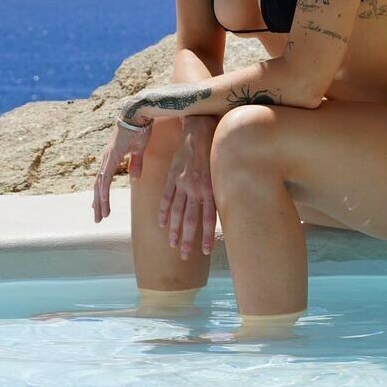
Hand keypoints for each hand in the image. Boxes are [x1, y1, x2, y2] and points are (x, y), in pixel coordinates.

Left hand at [92, 112, 152, 223]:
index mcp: (113, 157)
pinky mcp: (112, 155)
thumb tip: (134, 177)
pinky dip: (104, 191)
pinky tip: (103, 201)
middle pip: (99, 185)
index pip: (104, 180)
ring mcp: (108, 157)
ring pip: (100, 184)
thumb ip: (136, 163)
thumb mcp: (139, 149)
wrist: (139, 112)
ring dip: (100, 201)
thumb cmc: (140, 127)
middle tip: (97, 218)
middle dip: (98, 203)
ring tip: (100, 216)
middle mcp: (107, 158)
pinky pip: (106, 177)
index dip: (101, 194)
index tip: (99, 207)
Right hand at [158, 118, 216, 258]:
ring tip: (172, 243)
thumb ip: (219, 192)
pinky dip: (163, 210)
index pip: (208, 218)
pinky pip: (166, 196)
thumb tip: (225, 211)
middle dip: (187, 239)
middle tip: (184, 255)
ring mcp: (182, 183)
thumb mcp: (220, 173)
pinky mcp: (172, 176)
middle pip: (189, 219)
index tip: (205, 251)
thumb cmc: (214, 152)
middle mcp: (195, 188)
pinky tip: (162, 223)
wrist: (199, 131)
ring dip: (174, 229)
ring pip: (176, 211)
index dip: (207, 236)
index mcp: (209, 189)